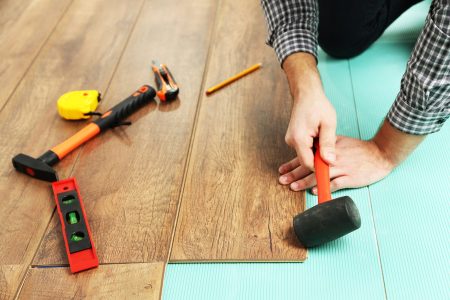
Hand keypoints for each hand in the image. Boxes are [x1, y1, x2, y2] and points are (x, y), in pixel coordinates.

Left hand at [279, 136, 394, 192]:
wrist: (380, 154)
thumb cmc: (360, 149)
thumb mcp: (341, 142)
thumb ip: (326, 147)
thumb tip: (311, 151)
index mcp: (329, 149)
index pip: (307, 156)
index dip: (293, 163)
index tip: (282, 169)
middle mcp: (333, 158)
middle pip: (310, 166)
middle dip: (294, 173)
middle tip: (282, 179)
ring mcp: (342, 168)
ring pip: (319, 175)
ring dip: (305, 181)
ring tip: (293, 186)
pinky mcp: (351, 177)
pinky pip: (335, 183)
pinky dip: (324, 187)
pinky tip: (315, 191)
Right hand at [282, 52, 336, 169]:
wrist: (306, 93)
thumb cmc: (318, 105)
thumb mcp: (328, 124)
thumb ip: (328, 144)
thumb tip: (330, 161)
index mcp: (299, 139)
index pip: (308, 163)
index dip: (320, 169)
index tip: (332, 173)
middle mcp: (291, 141)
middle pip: (307, 161)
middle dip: (320, 161)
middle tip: (334, 158)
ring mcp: (291, 140)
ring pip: (306, 155)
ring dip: (318, 153)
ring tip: (328, 143)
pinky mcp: (294, 138)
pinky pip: (305, 149)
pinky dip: (314, 148)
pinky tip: (321, 140)